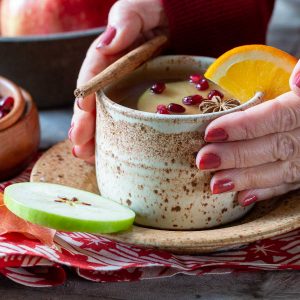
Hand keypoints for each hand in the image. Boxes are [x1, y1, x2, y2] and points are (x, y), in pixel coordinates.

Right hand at [69, 0, 167, 162]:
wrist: (194, 26)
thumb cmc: (166, 15)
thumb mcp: (146, 10)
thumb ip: (127, 18)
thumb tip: (107, 44)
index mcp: (113, 54)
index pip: (95, 74)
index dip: (87, 93)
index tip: (83, 111)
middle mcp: (117, 76)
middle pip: (97, 102)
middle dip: (86, 124)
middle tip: (80, 144)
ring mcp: (129, 92)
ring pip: (108, 117)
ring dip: (96, 138)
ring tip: (87, 156)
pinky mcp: (143, 104)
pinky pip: (128, 123)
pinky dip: (117, 139)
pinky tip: (108, 154)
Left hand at [196, 91, 299, 206]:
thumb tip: (297, 79)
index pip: (277, 117)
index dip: (244, 126)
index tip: (210, 132)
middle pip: (275, 147)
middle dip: (237, 156)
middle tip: (203, 161)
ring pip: (281, 171)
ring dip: (247, 178)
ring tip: (215, 185)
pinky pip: (290, 185)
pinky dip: (266, 191)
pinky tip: (242, 197)